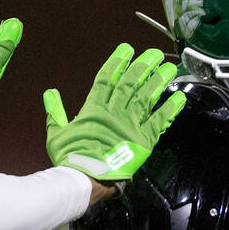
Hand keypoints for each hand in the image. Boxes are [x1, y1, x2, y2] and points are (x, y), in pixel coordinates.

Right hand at [44, 43, 184, 179]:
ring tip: (169, 68)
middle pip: (130, 84)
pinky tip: (179, 98)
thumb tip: (49, 93)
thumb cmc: (70, 159)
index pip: (106, 79)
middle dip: (143, 66)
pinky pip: (159, 122)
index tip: (127, 49)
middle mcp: (114, 113)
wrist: (85, 180)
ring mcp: (130, 126)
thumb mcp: (56, 134)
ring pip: (147, 98)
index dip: (117, 62)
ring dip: (158, 82)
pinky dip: (170, 109)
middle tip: (155, 54)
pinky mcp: (143, 141)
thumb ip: (55, 112)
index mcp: (93, 110)